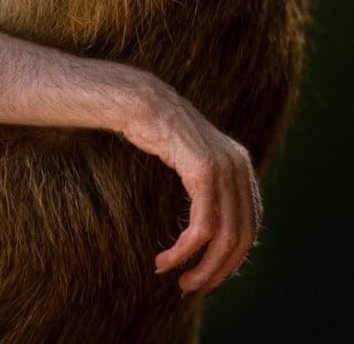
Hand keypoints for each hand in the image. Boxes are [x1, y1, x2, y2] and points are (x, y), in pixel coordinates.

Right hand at [120, 79, 261, 295]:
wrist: (138, 101)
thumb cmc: (154, 131)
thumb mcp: (189, 159)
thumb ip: (206, 183)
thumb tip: (207, 219)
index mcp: (242, 165)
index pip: (250, 225)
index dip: (231, 257)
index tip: (208, 273)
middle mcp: (240, 167)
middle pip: (242, 236)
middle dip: (219, 269)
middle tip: (194, 286)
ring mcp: (225, 168)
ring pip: (224, 236)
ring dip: (201, 266)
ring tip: (179, 279)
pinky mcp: (204, 172)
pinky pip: (202, 225)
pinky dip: (186, 249)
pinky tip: (168, 258)